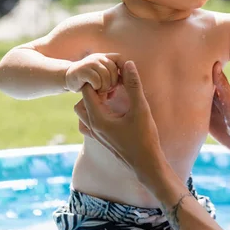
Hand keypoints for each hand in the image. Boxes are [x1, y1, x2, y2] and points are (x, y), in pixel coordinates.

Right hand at [65, 53, 121, 92]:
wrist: (69, 78)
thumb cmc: (90, 80)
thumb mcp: (105, 77)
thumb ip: (116, 79)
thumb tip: (129, 85)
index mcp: (106, 57)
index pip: (120, 59)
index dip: (124, 69)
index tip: (123, 82)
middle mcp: (98, 57)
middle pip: (114, 69)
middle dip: (113, 82)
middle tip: (109, 90)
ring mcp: (89, 63)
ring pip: (105, 74)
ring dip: (105, 86)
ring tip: (101, 91)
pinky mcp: (81, 71)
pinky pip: (96, 79)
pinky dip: (97, 87)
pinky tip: (94, 89)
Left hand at [74, 61, 164, 180]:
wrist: (147, 165)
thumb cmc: (144, 138)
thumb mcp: (140, 109)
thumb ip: (133, 85)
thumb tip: (128, 64)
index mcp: (97, 118)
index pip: (87, 91)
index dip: (98, 80)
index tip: (113, 78)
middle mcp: (92, 126)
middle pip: (82, 101)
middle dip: (94, 90)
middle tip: (112, 87)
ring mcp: (95, 135)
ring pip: (84, 112)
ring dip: (94, 102)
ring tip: (112, 98)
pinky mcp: (101, 139)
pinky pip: (89, 123)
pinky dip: (96, 113)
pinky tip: (112, 111)